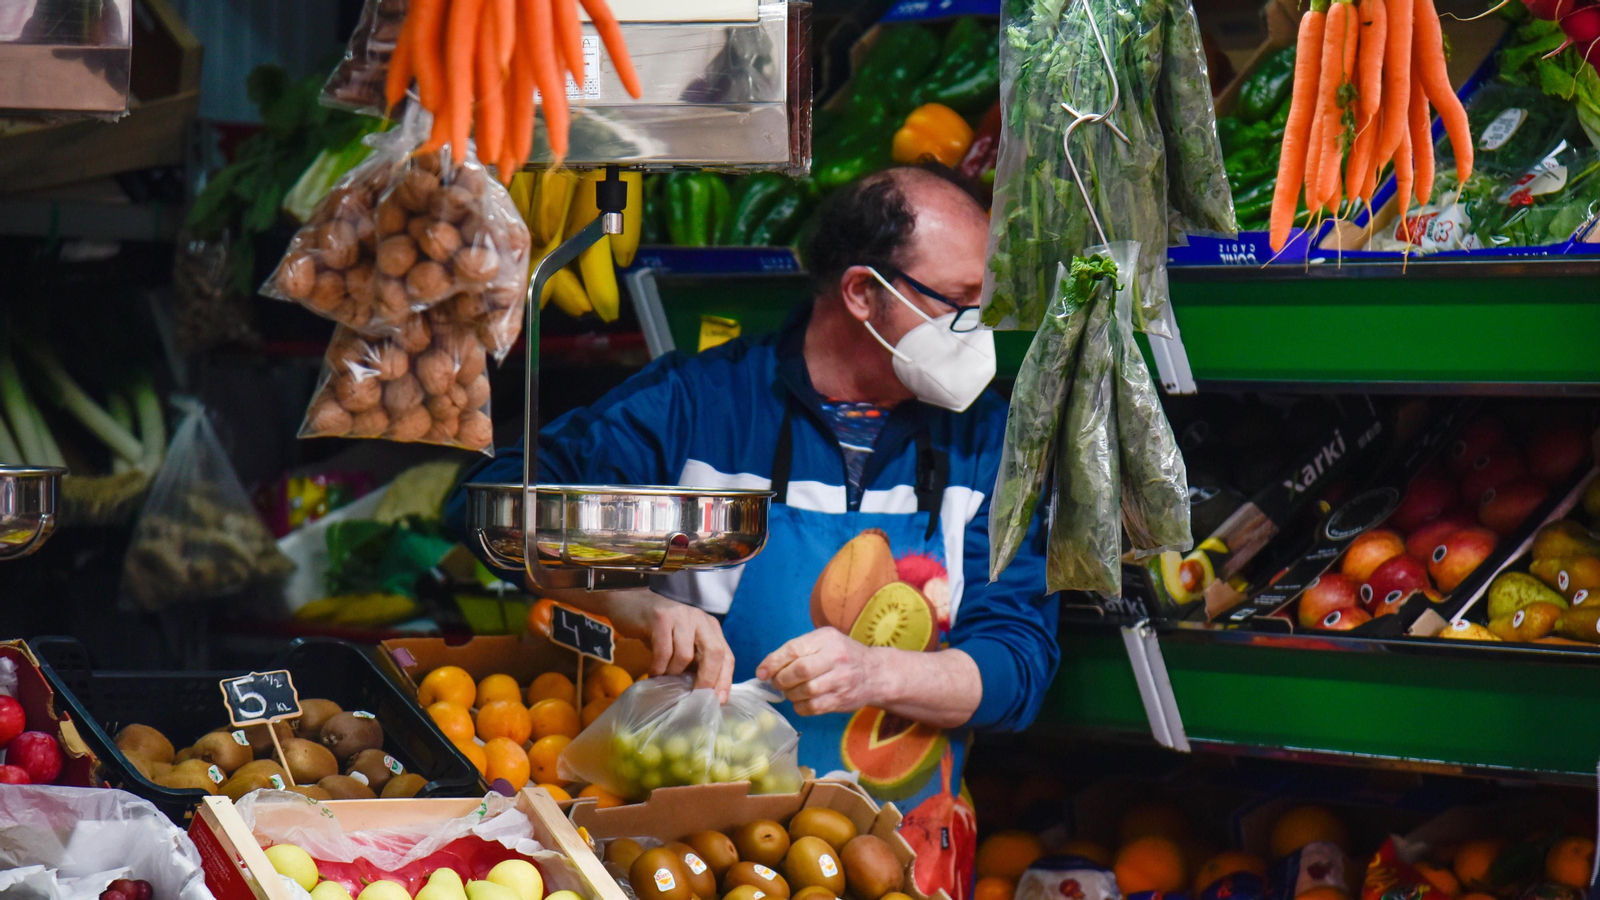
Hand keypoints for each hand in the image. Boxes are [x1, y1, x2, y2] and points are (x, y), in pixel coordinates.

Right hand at [604, 591, 734, 702]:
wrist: (630, 601)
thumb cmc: (658, 628)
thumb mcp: (682, 643)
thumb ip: (695, 660)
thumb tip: (705, 693)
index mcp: (710, 627)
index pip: (726, 655)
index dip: (725, 679)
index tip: (719, 700)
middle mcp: (700, 619)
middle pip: (714, 653)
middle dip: (707, 679)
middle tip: (695, 697)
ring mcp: (681, 616)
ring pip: (686, 655)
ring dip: (674, 674)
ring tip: (664, 680)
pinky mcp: (661, 618)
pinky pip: (664, 651)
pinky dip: (658, 667)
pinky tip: (652, 673)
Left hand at [756, 628, 883, 715]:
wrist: (876, 673)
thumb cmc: (843, 655)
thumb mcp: (825, 641)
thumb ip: (798, 650)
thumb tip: (767, 667)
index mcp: (827, 638)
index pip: (794, 649)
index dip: (773, 662)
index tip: (761, 673)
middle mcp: (836, 657)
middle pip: (799, 671)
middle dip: (781, 680)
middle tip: (776, 683)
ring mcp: (841, 680)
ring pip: (804, 691)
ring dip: (790, 694)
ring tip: (789, 691)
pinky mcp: (841, 700)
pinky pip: (812, 707)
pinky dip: (800, 707)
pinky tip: (800, 701)